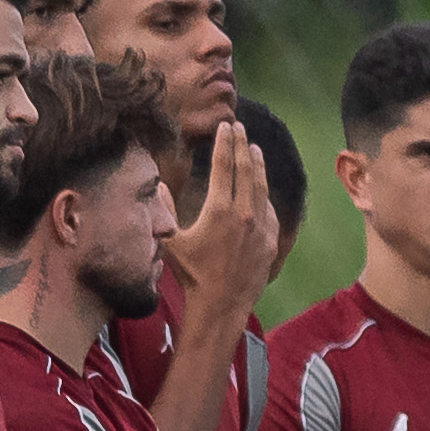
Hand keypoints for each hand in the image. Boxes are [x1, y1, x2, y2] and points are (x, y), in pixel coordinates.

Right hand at [166, 112, 284, 320]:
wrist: (222, 305)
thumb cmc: (192, 274)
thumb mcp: (172, 241)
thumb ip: (164, 210)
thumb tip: (157, 185)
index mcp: (220, 210)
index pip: (224, 167)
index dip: (224, 143)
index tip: (225, 126)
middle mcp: (245, 215)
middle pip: (246, 171)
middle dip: (241, 145)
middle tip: (239, 127)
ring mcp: (262, 228)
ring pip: (262, 188)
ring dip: (258, 166)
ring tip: (253, 148)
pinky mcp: (272, 241)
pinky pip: (270, 210)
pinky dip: (264, 194)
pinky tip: (260, 188)